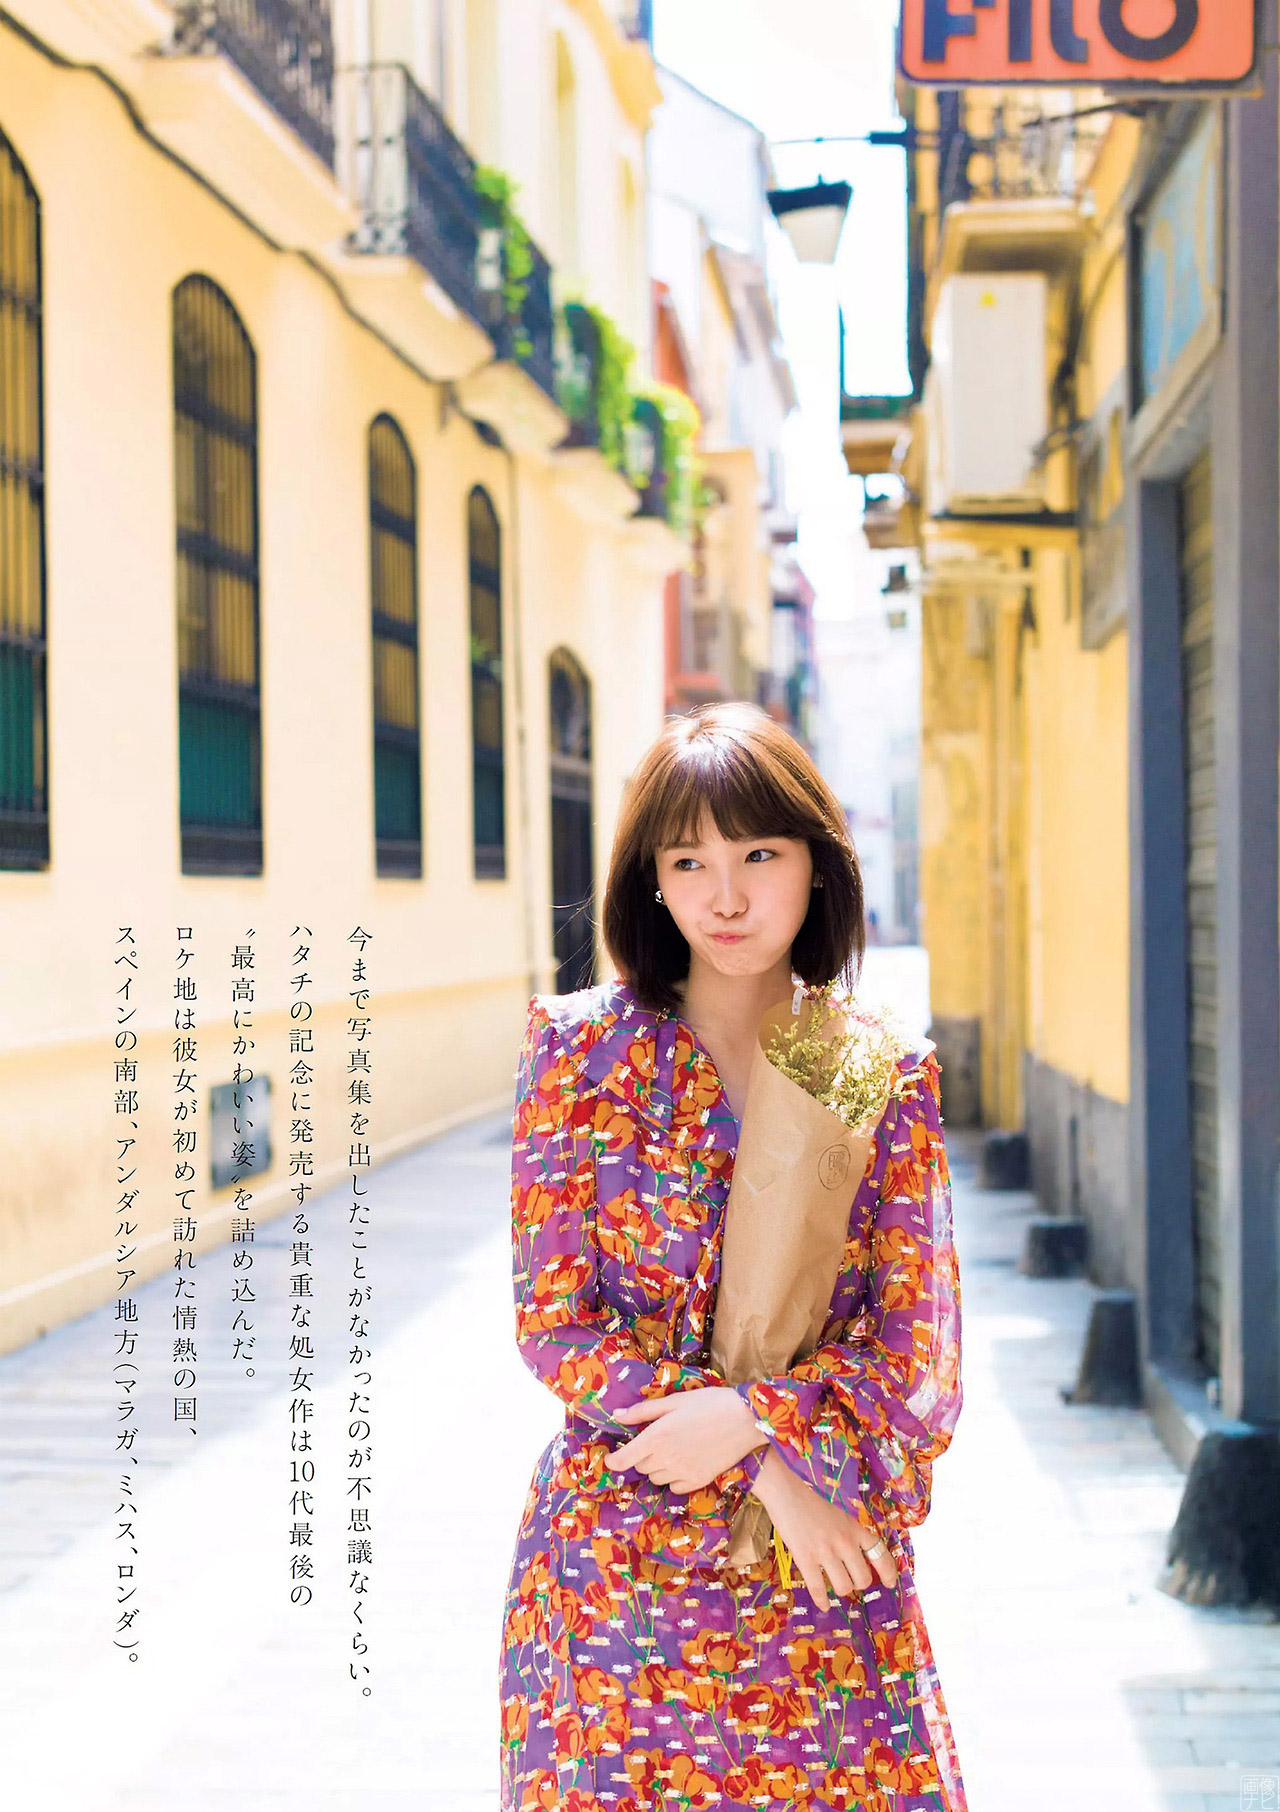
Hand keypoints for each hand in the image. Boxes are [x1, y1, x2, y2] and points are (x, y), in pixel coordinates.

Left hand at [605, 1388, 765, 1493]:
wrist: (745, 1419)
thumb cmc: (709, 1403)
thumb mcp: (674, 1400)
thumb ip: (643, 1411)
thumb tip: (617, 1416)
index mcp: (656, 1437)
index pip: (623, 1460)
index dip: (613, 1461)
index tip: (611, 1457)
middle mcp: (666, 1459)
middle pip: (640, 1467)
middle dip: (641, 1455)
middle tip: (655, 1440)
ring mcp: (682, 1473)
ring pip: (656, 1478)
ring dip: (657, 1467)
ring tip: (672, 1449)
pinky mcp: (698, 1482)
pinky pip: (674, 1488)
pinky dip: (673, 1478)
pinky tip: (684, 1462)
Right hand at [752, 1448, 897, 1611]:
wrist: (786, 1491)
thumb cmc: (811, 1500)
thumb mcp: (839, 1515)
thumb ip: (849, 1535)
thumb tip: (855, 1560)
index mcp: (855, 1528)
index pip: (880, 1555)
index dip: (888, 1573)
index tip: (890, 1584)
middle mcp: (845, 1542)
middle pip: (863, 1578)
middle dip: (858, 1583)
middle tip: (850, 1580)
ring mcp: (825, 1552)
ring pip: (844, 1587)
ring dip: (841, 1590)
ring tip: (834, 1585)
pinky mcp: (805, 1559)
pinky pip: (818, 1589)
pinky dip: (822, 1601)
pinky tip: (824, 1605)